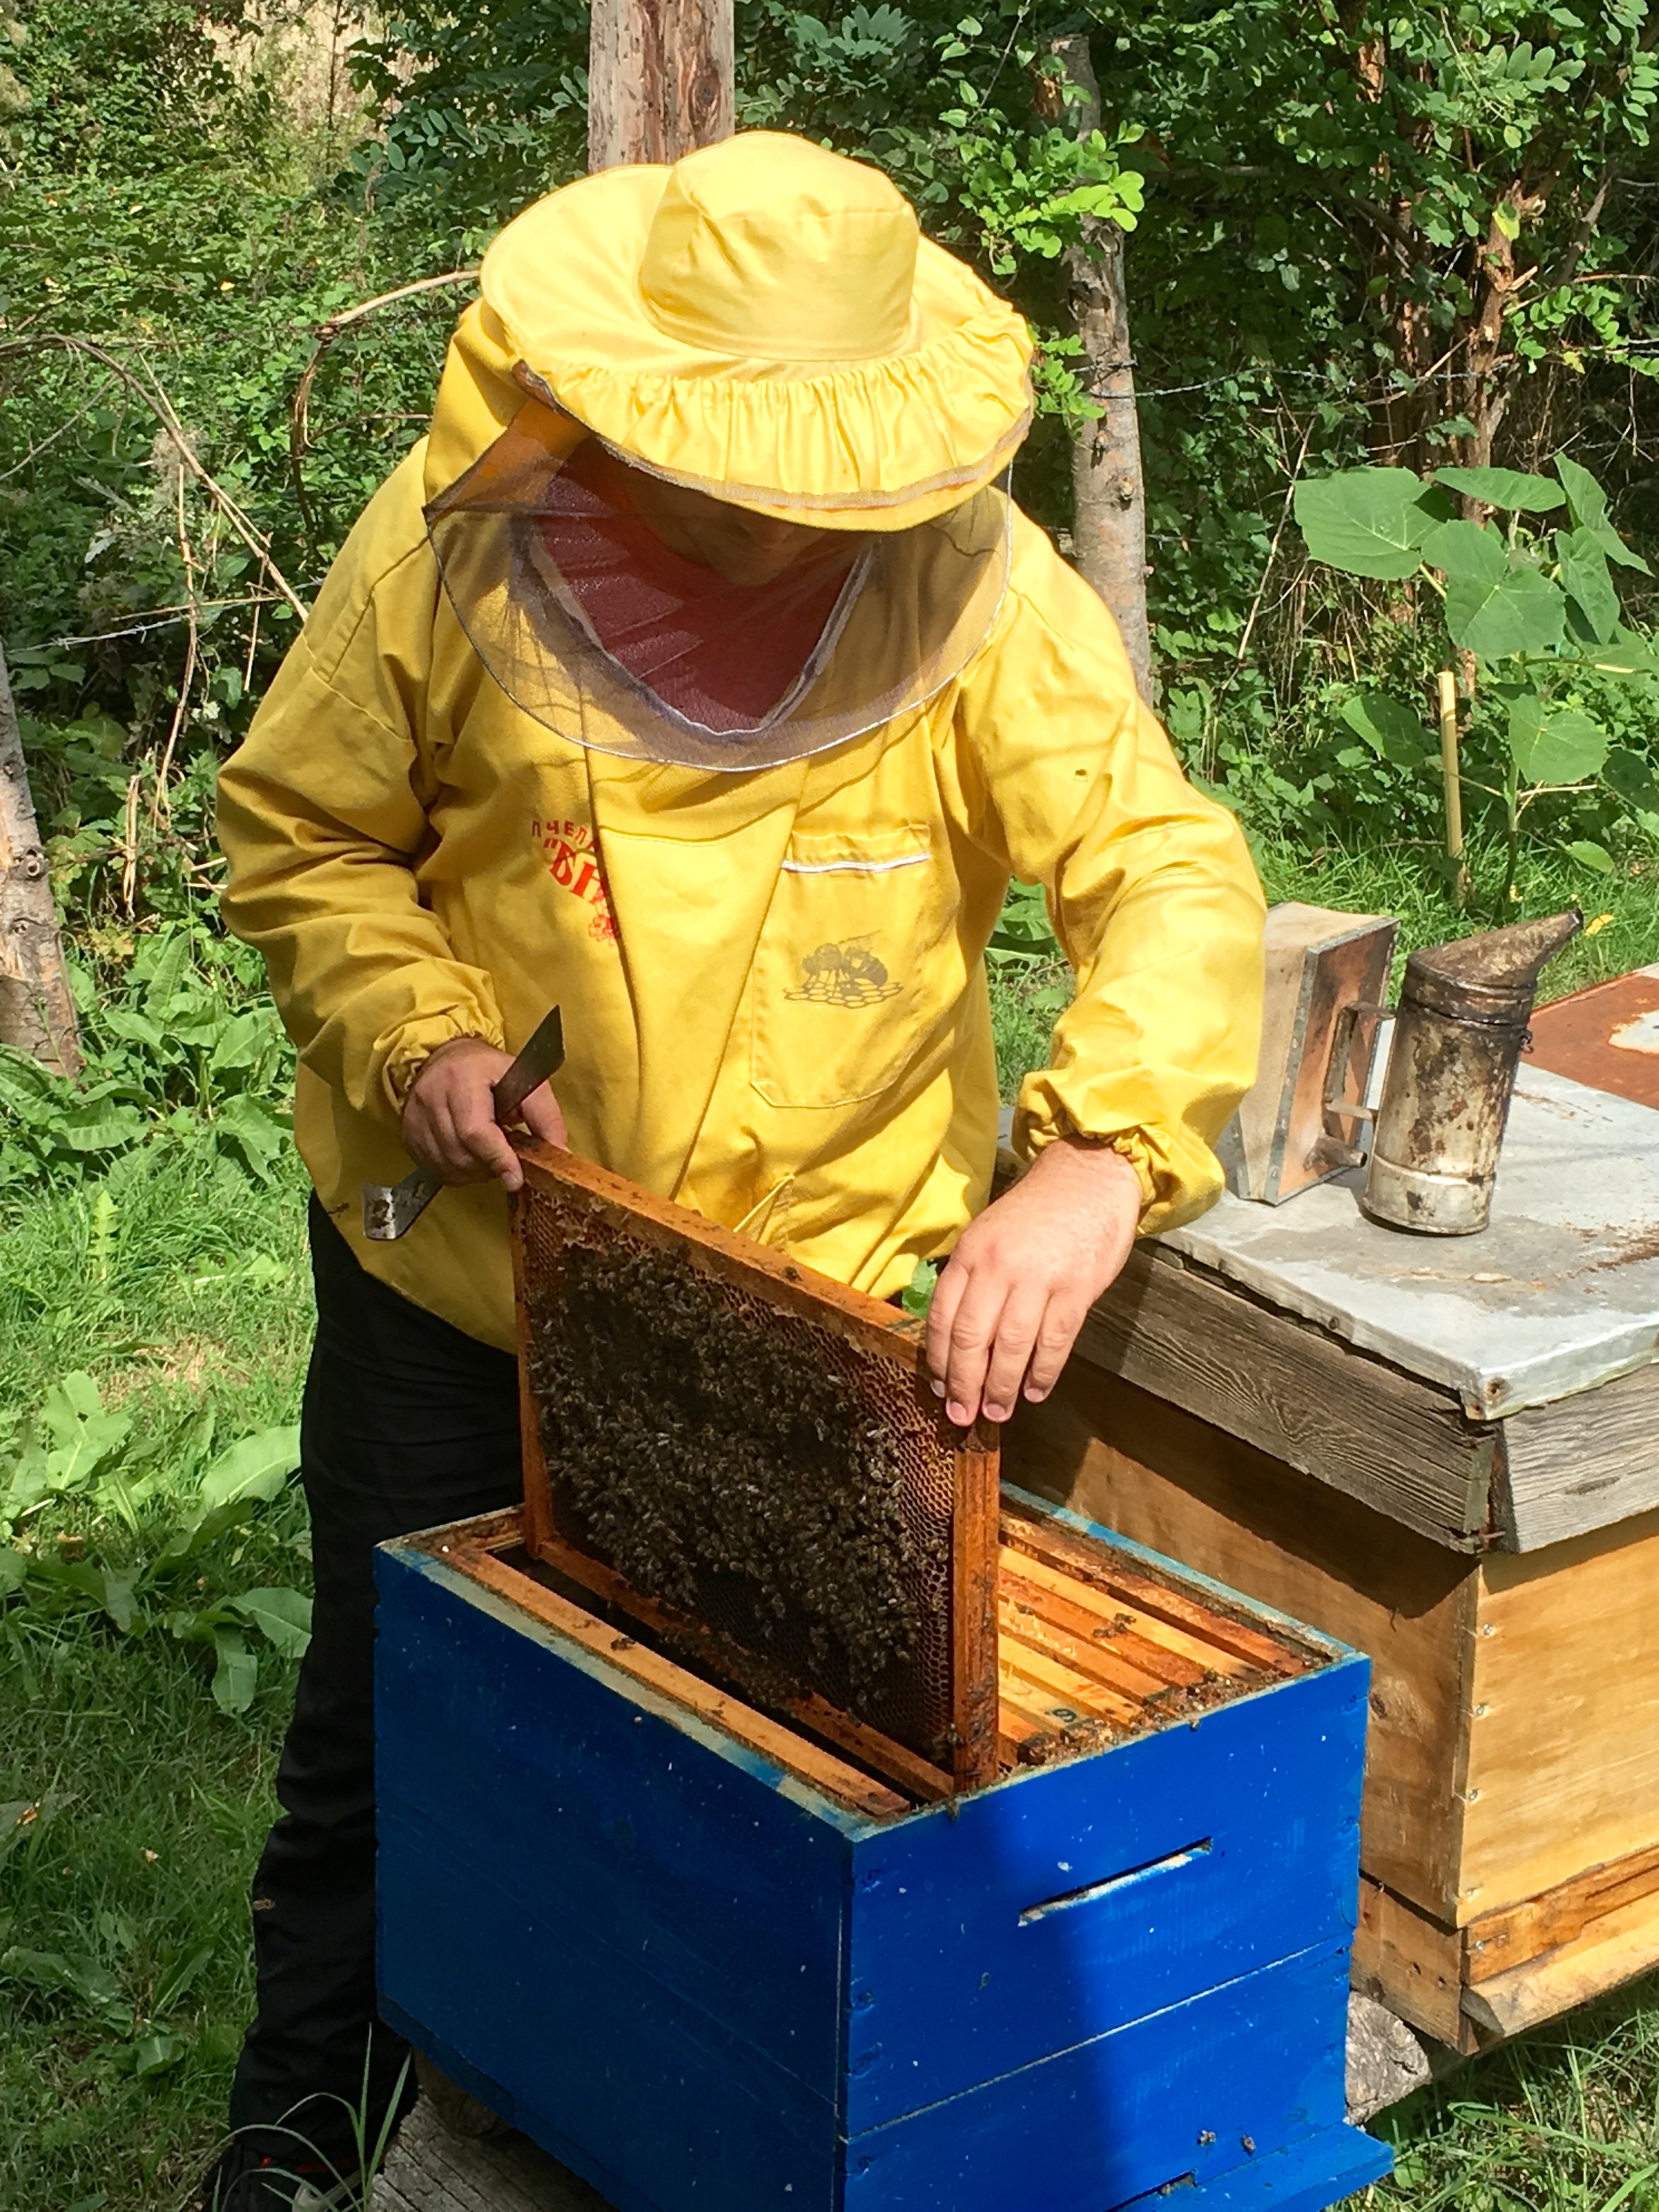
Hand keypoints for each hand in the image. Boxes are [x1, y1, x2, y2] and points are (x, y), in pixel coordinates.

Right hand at [401, 1036, 567, 1194]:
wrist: (443, 1057)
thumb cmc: (486, 1069)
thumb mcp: (524, 1079)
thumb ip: (544, 1115)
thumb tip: (559, 1153)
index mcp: (462, 1079)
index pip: (475, 1131)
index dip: (498, 1159)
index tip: (515, 1178)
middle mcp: (431, 1098)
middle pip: (462, 1154)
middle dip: (490, 1165)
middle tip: (505, 1155)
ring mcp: (415, 1119)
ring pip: (449, 1167)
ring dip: (475, 1171)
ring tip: (487, 1152)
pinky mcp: (409, 1135)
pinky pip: (436, 1170)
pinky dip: (457, 1171)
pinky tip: (469, 1155)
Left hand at [925, 1137, 1141, 1426]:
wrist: (1088, 1176)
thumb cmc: (1037, 1212)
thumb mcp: (989, 1234)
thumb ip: (973, 1278)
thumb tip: (957, 1340)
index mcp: (970, 1253)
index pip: (942, 1316)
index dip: (939, 1360)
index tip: (940, 1388)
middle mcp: (997, 1266)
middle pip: (970, 1338)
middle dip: (963, 1384)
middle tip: (962, 1415)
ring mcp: (1037, 1278)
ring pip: (1010, 1346)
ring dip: (1000, 1387)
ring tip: (997, 1413)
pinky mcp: (1076, 1289)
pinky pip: (1054, 1342)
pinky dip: (1042, 1373)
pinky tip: (1035, 1391)